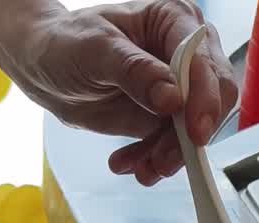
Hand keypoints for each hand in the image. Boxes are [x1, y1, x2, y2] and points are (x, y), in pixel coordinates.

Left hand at [13, 0, 237, 185]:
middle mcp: (188, 53)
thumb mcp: (94, 49)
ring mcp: (181, 87)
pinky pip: (176, 145)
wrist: (45, 66)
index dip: (205, 100)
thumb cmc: (65, 43)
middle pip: (213, 100)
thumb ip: (134, 71)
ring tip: (138, 166)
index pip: (207, 64)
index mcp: (176, 21)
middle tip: (161, 160)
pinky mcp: (169, 115)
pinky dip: (155, 160)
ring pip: (196, 130)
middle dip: (187, 137)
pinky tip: (129, 162)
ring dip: (170, 155)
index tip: (193, 134)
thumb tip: (173, 98)